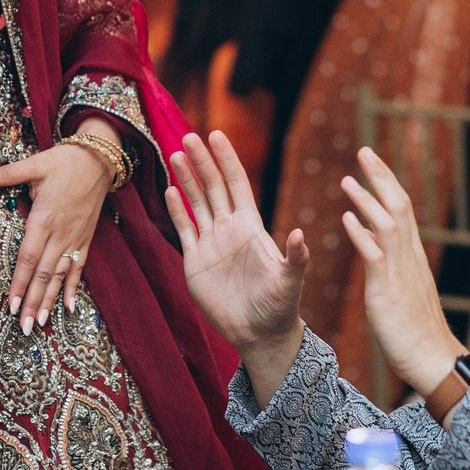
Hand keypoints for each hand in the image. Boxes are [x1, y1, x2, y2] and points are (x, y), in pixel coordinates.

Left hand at [0, 133, 111, 332]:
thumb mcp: (35, 164)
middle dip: (33, 301)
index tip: (12, 305)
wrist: (100, 159)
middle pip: (43, 274)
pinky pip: (78, 267)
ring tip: (41, 322)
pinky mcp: (85, 238)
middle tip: (24, 327)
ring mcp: (74, 238)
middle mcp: (60, 234)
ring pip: (60, 275)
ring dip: (50, 300)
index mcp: (44, 218)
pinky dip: (73, 287)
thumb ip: (6, 173)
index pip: (28, 258)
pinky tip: (68, 307)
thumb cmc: (65, 161)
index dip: (20, 283)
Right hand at [165, 131, 309, 400]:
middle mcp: (230, 229)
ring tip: (175, 155)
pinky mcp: (195, 262)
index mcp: (252, 227)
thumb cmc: (280, 307)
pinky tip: (169, 191)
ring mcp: (211, 244)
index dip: (227, 160)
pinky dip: (176, 211)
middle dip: (202, 162)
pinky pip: (184, 230)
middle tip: (188, 136)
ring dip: (186, 180)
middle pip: (213, 187)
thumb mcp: (290, 282)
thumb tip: (300, 234)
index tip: (216, 135)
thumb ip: (295, 258)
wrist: (259, 335)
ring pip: (196, 203)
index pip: (237, 184)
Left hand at [339, 148, 462, 398]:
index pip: (402, 208)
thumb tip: (373, 239)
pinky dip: (361, 235)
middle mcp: (409, 256)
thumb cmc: (416, 328)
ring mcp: (400, 271)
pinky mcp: (388, 289)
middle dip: (381, 177)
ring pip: (388, 225)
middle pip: (399, 206)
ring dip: (367, 200)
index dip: (388, 183)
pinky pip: (375, 257)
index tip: (373, 162)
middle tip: (364, 151)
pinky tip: (347, 220)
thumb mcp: (403, 287)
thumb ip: (390, 261)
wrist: (431, 357)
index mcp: (412, 255)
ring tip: (348, 179)